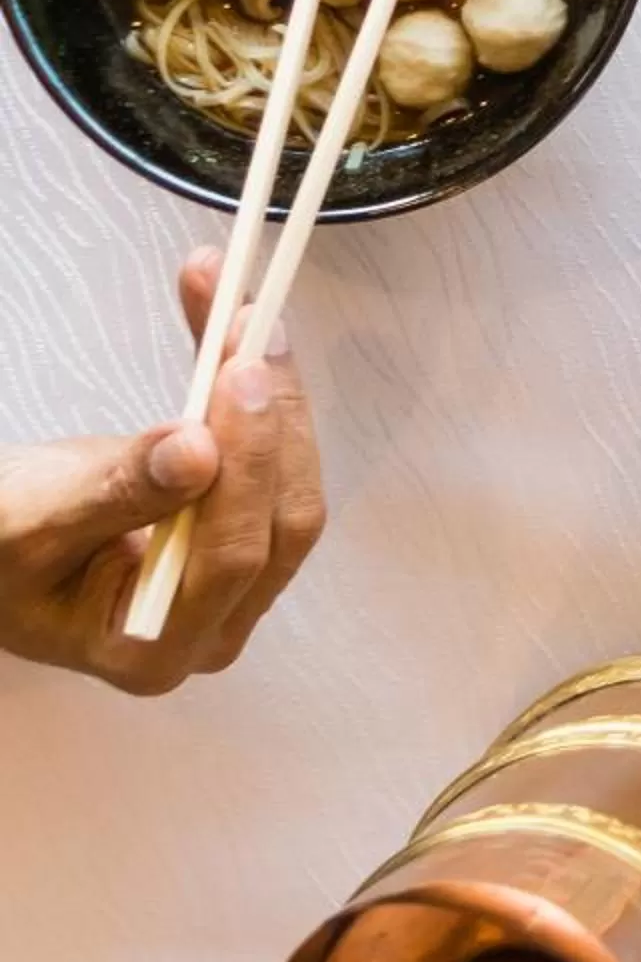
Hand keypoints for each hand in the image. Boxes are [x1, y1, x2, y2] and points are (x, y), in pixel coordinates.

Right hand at [0, 250, 323, 694]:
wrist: (0, 539)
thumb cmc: (0, 545)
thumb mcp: (33, 521)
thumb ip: (115, 492)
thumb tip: (198, 449)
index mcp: (154, 650)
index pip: (231, 558)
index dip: (247, 465)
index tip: (241, 376)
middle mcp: (213, 626)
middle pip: (280, 518)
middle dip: (271, 413)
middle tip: (252, 326)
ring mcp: (237, 583)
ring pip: (289, 481)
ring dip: (272, 390)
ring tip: (246, 311)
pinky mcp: (244, 530)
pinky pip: (273, 458)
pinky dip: (258, 393)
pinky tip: (241, 332)